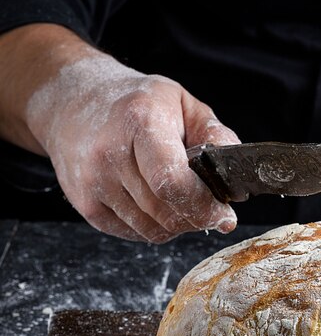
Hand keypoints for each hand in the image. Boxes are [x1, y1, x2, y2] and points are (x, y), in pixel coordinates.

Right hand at [25, 52, 238, 242]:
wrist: (71, 101)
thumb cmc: (134, 103)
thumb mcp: (181, 103)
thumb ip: (214, 135)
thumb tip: (234, 177)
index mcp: (139, 122)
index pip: (173, 182)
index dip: (204, 207)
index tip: (224, 215)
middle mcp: (109, 153)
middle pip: (165, 213)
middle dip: (196, 218)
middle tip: (209, 210)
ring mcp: (93, 183)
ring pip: (152, 230)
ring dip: (176, 225)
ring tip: (181, 202)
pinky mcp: (86, 205)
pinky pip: (133, 233)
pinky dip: (153, 227)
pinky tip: (156, 204)